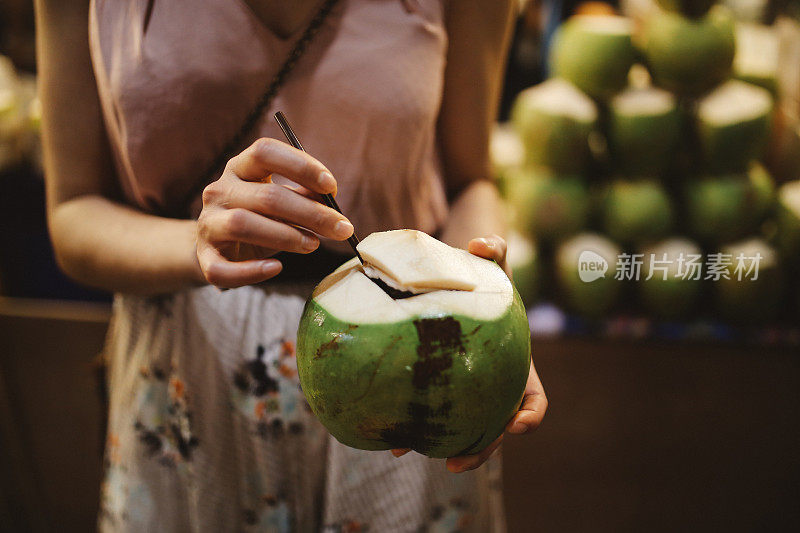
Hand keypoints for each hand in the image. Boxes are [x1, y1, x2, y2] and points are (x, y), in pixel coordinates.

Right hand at [196, 138, 354, 287]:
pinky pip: (224, 268)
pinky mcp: (206, 258)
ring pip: (243, 225)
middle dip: (311, 213)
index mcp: (240, 168)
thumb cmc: (260, 220)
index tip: (332, 186)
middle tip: (341, 228)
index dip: (301, 165)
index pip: (265, 152)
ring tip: (313, 245)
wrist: (220, 248)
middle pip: (266, 196)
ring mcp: (209, 224)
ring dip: (286, 237)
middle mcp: (220, 191)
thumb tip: (331, 199)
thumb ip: (305, 196)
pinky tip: (277, 269)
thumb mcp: (282, 202)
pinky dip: (252, 271)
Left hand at [392, 235, 546, 471]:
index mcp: (514, 365)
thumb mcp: (492, 263)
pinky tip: (384, 432)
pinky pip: (427, 411)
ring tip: (404, 450)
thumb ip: (493, 250)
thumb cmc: (480, 277)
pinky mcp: (437, 388)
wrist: (455, 284)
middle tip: (455, 464)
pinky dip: (407, 424)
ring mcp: (465, 390)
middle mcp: (491, 385)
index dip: (530, 416)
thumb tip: (480, 244)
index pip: (534, 398)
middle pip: (492, 427)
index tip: (517, 425)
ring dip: (433, 444)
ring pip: (456, 428)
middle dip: (478, 449)